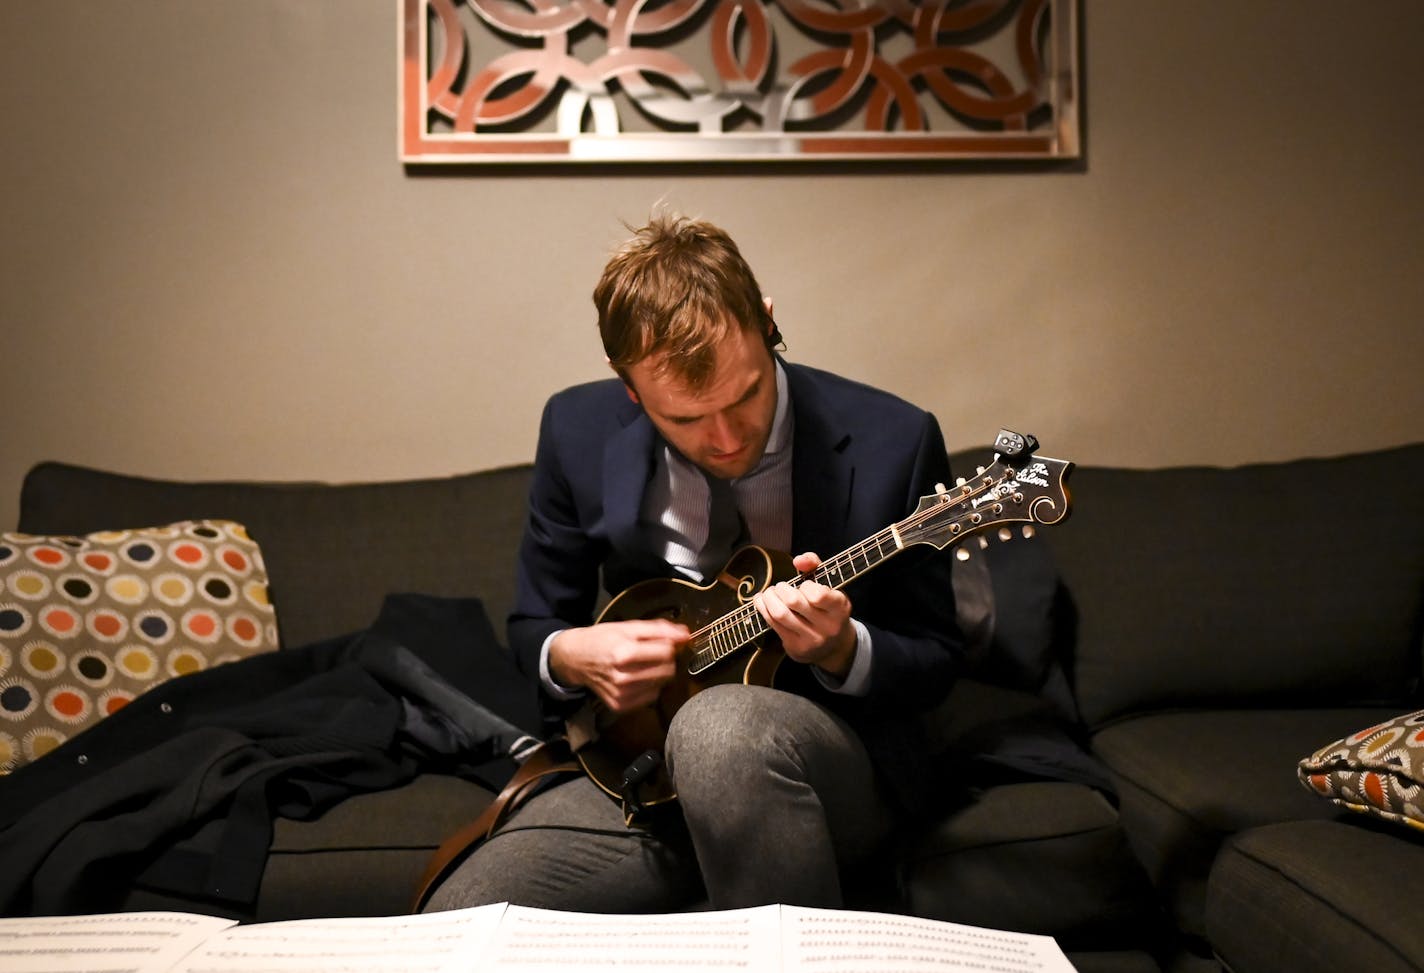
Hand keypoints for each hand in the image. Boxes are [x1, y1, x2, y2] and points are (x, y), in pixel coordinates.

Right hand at [548, 619, 686, 712]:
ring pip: (661, 684)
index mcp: (624, 653)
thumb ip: (659, 630)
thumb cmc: (602, 639)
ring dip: (658, 673)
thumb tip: (686, 635)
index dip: (668, 645)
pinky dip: (649, 686)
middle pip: (667, 670)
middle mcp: (622, 677)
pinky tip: (635, 677)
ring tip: (642, 665)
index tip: (660, 642)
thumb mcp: (628, 627)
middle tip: (651, 653)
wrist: (574, 659)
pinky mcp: (620, 705)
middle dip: (665, 660)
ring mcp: (621, 694)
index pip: (667, 652)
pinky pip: (651, 696)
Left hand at [754, 552, 856, 678]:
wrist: (834, 646)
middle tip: (780, 587)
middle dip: (781, 589)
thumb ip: (815, 564)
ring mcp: (811, 640)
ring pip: (780, 614)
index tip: (804, 586)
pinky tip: (762, 602)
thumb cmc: (828, 607)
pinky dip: (763, 609)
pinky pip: (773, 624)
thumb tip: (798, 561)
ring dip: (769, 598)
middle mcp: (828, 626)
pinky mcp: (796, 648)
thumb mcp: (829, 584)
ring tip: (769, 593)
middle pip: (793, 602)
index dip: (805, 586)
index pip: (818, 595)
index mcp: (840, 608)